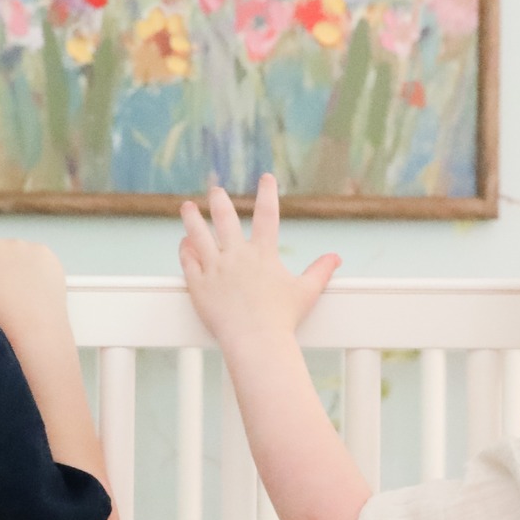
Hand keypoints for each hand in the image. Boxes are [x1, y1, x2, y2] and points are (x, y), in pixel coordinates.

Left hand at [179, 175, 338, 348]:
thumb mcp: (306, 292)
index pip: (268, 215)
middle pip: (225, 218)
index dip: (267, 193)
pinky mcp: (199, 286)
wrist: (256, 341)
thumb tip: (336, 258)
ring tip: (187, 206)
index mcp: (263, 254)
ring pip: (198, 235)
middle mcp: (237, 255)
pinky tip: (183, 242)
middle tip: (215, 190)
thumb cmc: (283, 319)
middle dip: (220, 201)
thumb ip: (320, 272)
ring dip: (192, 218)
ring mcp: (215, 269)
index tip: (266, 177)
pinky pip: (188, 262)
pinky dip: (185, 250)